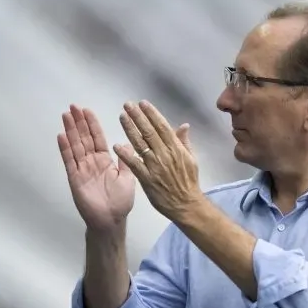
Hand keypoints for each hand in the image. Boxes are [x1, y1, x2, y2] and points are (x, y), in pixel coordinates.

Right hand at [58, 105, 134, 231]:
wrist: (111, 220)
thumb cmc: (120, 202)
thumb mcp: (128, 178)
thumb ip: (126, 161)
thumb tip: (127, 144)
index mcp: (105, 161)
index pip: (97, 138)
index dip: (92, 124)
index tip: (86, 110)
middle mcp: (92, 162)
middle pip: (84, 138)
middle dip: (78, 123)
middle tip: (72, 106)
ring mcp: (82, 169)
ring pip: (75, 146)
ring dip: (70, 131)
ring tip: (65, 115)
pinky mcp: (75, 178)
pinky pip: (69, 161)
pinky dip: (65, 149)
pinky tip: (61, 136)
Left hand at [115, 101, 203, 220]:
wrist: (186, 204)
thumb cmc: (189, 181)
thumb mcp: (191, 159)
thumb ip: (184, 142)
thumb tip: (184, 125)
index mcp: (176, 148)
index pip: (162, 127)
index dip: (152, 114)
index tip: (143, 103)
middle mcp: (165, 154)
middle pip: (149, 132)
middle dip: (137, 117)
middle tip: (127, 105)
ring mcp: (155, 166)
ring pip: (140, 144)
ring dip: (130, 129)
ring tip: (122, 117)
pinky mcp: (147, 178)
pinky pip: (134, 164)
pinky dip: (126, 155)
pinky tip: (117, 145)